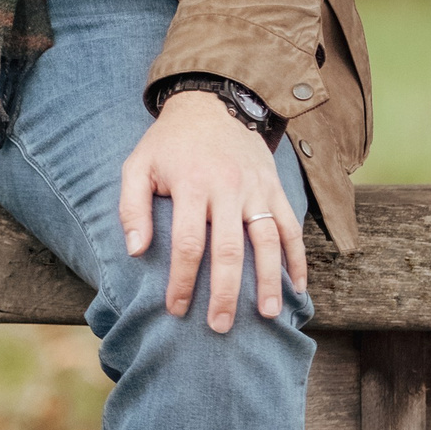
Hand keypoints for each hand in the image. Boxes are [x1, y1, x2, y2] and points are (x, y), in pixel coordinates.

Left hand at [118, 92, 307, 333]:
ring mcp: (255, 189)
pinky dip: (298, 257)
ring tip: (267, 315)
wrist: (211, 103)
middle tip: (220, 326)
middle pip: (230, 249)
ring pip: (267, 241)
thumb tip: (136, 251)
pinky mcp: (275, 188)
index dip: (183, 280)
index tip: (176, 308)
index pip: (188, 243)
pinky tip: (299, 287)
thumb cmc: (169, 143)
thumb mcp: (138, 165)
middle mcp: (227, 188)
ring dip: (269, 281)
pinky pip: (291, 226)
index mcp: (191, 185)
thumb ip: (131, 207)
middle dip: (225, 292)